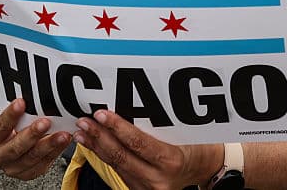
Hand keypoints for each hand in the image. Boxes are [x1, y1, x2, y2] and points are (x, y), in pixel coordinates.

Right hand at [0, 99, 70, 179]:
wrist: (20, 147)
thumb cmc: (16, 128)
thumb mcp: (15, 119)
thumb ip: (22, 112)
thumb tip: (35, 98)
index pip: (0, 127)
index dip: (10, 115)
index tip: (21, 103)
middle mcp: (0, 156)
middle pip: (15, 147)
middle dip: (32, 134)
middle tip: (45, 122)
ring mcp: (13, 167)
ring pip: (32, 157)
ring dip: (49, 144)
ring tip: (61, 134)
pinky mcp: (29, 173)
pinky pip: (44, 163)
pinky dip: (56, 151)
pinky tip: (63, 141)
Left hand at [73, 109, 213, 189]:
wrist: (204, 169)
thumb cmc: (196, 146)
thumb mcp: (184, 133)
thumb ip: (158, 125)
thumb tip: (129, 105)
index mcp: (171, 161)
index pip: (138, 143)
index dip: (117, 128)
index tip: (102, 114)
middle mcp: (157, 179)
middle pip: (121, 155)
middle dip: (100, 136)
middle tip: (85, 121)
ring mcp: (146, 188)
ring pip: (115, 164)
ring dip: (96, 146)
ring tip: (82, 132)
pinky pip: (117, 171)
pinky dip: (103, 156)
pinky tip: (93, 145)